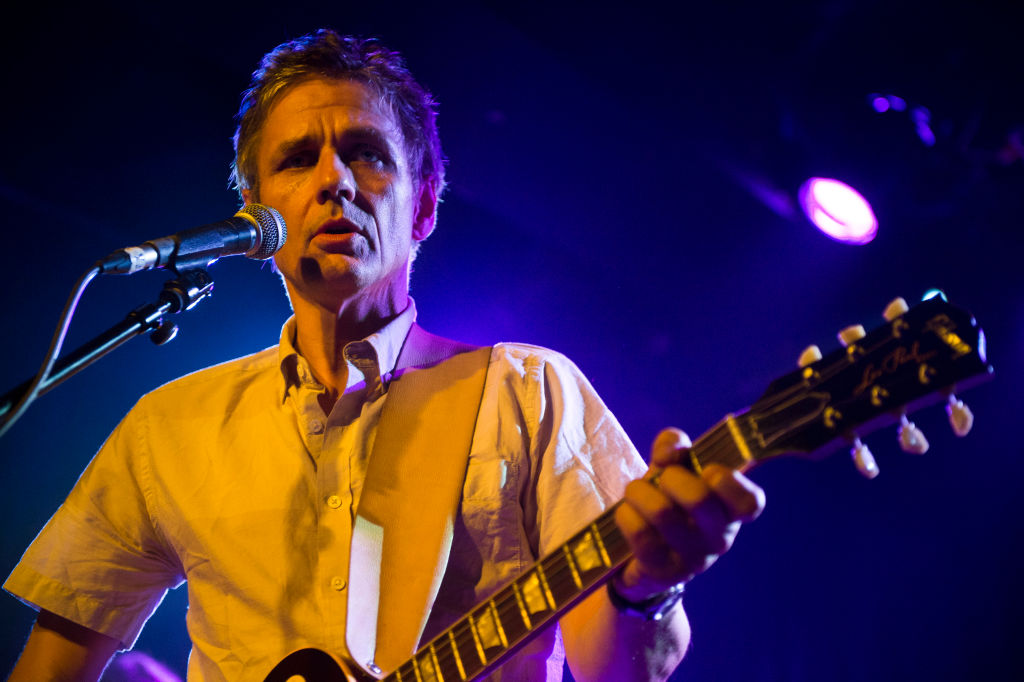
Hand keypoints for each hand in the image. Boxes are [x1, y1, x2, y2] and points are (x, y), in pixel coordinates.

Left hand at [613, 427, 765, 599]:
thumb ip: (673, 446)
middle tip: (663, 480)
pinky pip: (640, 532)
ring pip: (662, 512)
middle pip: (699, 499)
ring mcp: (693, 559)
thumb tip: (671, 452)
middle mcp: (719, 538)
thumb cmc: (665, 501)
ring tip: (635, 493)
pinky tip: (628, 514)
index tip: (708, 471)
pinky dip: (626, 514)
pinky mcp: (664, 572)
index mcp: (730, 512)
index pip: (750, 501)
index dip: (728, 481)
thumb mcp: (671, 469)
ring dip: (639, 492)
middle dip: (671, 478)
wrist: (640, 553)